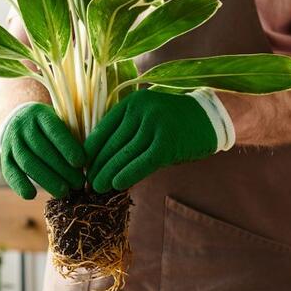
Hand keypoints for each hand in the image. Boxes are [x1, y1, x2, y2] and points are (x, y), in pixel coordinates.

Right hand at [0, 103, 84, 199]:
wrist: (17, 122)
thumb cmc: (50, 127)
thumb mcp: (61, 122)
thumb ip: (73, 136)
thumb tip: (89, 162)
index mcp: (40, 114)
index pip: (54, 130)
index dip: (68, 147)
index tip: (81, 162)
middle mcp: (23, 126)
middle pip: (42, 150)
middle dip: (62, 169)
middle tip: (78, 184)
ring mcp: (11, 141)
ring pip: (28, 162)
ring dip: (46, 179)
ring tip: (63, 192)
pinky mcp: (4, 157)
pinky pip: (10, 172)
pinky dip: (19, 184)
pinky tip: (32, 195)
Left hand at [84, 89, 225, 193]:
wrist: (210, 119)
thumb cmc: (174, 123)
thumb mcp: (147, 118)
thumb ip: (126, 131)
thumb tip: (99, 158)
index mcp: (132, 103)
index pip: (102, 129)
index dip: (90, 150)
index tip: (80, 167)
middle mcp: (142, 110)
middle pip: (111, 143)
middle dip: (96, 165)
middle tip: (85, 182)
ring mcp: (155, 125)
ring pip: (124, 154)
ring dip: (107, 173)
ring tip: (96, 188)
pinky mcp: (167, 142)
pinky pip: (142, 162)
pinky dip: (128, 174)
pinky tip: (116, 185)